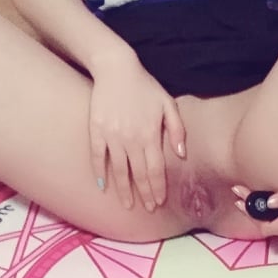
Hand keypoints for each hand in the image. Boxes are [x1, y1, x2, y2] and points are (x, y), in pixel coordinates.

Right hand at [89, 51, 185, 210]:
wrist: (116, 68)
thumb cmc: (144, 86)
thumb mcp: (167, 103)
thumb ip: (176, 129)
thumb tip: (181, 154)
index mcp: (151, 134)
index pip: (156, 169)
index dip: (158, 187)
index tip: (159, 201)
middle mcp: (132, 139)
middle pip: (139, 174)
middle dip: (144, 194)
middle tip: (147, 209)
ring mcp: (113, 136)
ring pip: (119, 170)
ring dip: (124, 190)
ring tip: (128, 204)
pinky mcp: (96, 130)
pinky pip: (98, 157)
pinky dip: (100, 173)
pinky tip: (103, 186)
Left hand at [231, 158, 277, 240]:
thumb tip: (269, 202)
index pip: (267, 224)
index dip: (250, 211)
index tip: (239, 194)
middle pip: (269, 224)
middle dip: (251, 208)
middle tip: (237, 190)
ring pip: (276, 221)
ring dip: (261, 207)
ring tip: (247, 191)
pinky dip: (272, 207)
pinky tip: (268, 196)